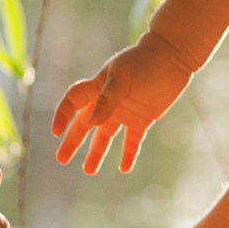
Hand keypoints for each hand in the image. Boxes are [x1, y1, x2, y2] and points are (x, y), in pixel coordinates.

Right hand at [50, 33, 200, 172]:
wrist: (172, 57)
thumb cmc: (143, 62)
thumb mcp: (122, 78)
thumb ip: (107, 100)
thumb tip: (93, 123)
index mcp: (97, 88)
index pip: (73, 102)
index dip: (62, 115)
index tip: (56, 132)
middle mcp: (107, 102)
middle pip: (85, 125)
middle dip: (72, 142)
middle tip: (61, 160)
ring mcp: (124, 112)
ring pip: (105, 136)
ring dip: (96, 153)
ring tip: (88, 171)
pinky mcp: (142, 119)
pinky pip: (132, 140)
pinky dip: (128, 154)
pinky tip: (124, 169)